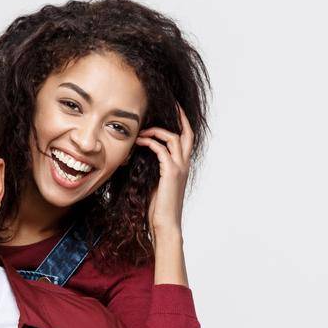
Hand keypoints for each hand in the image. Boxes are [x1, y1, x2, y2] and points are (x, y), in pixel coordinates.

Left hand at [135, 104, 193, 237]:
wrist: (165, 224)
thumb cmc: (159, 208)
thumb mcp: (155, 183)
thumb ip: (153, 167)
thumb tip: (141, 154)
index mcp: (182, 166)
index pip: (186, 138)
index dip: (181, 123)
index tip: (172, 110)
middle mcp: (184, 164)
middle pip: (187, 132)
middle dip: (179, 116)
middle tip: (169, 103)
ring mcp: (179, 168)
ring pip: (173, 138)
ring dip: (156, 132)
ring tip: (141, 133)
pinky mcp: (171, 173)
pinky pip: (161, 150)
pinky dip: (150, 143)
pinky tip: (140, 143)